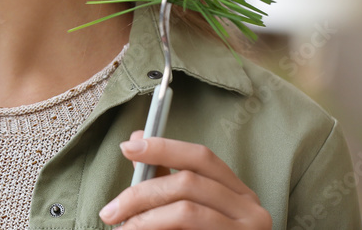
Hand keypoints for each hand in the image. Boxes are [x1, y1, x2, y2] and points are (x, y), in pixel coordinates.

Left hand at [99, 130, 271, 228]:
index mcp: (238, 194)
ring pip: (186, 211)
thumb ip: (164, 179)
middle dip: (141, 193)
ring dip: (145, 220)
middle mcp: (251, 211)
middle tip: (110, 212)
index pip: (201, 157)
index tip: (126, 148)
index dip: (163, 147)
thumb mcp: (187, 209)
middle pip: (188, 182)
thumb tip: (135, 141)